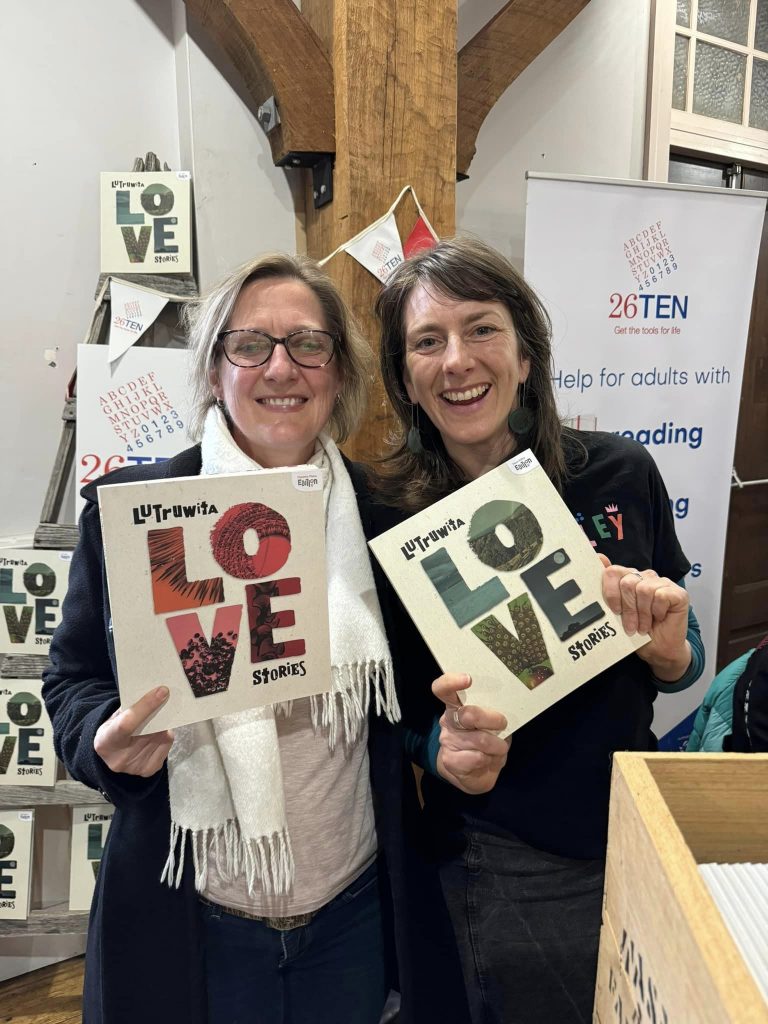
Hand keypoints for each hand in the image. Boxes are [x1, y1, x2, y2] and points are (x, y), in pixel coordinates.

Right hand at [94, 686, 173, 777]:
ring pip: (160, 736)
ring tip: (157, 718)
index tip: (161, 691)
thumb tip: (156, 693)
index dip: (145, 706)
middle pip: (148, 731)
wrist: (112, 756)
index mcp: (105, 742)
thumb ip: (130, 708)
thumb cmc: (113, 730)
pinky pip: (165, 745)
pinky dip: (165, 735)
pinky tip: (157, 733)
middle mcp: (120, 759)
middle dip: (159, 713)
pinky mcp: (149, 769)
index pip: (127, 724)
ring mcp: (136, 767)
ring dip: (163, 724)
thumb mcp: (113, 718)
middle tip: (164, 699)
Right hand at [432, 673, 509, 794]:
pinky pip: (477, 758)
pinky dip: (490, 760)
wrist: (473, 773)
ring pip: (479, 739)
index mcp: (456, 706)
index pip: (444, 689)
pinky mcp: (450, 761)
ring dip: (497, 745)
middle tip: (503, 723)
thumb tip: (506, 709)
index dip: (451, 682)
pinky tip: (488, 760)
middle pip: (467, 714)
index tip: (468, 679)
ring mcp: (447, 740)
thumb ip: (494, 714)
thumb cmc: (486, 740)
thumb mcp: (492, 724)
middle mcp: (448, 721)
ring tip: (500, 748)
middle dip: (492, 719)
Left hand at [598, 555, 690, 681]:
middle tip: (631, 625)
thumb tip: (600, 557)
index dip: (611, 593)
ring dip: (642, 614)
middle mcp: (645, 577)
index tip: (614, 611)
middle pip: (627, 582)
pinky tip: (659, 618)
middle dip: (627, 608)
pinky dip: (657, 611)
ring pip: (643, 589)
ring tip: (644, 625)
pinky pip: (660, 596)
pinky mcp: (678, 592)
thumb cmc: (637, 632)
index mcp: (628, 578)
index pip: (613, 572)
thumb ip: (608, 588)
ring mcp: (662, 583)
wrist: (659, 650)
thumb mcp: (615, 614)